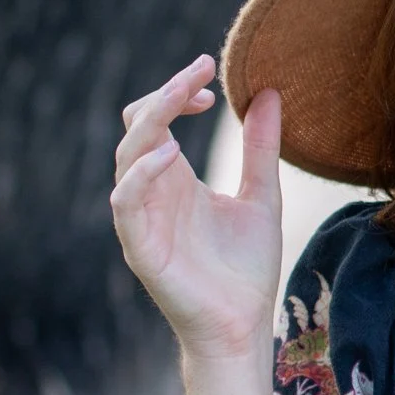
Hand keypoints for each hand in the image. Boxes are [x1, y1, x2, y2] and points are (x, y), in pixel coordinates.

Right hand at [111, 55, 282, 364]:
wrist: (242, 327)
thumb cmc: (245, 269)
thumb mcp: (262, 196)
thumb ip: (261, 148)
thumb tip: (269, 93)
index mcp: (175, 178)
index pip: (157, 120)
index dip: (177, 93)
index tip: (210, 80)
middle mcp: (153, 193)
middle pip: (138, 128)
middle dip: (165, 93)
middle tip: (200, 67)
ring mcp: (142, 219)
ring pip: (126, 157)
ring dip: (152, 121)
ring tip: (184, 95)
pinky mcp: (140, 247)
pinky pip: (125, 203)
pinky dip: (141, 174)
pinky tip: (170, 153)